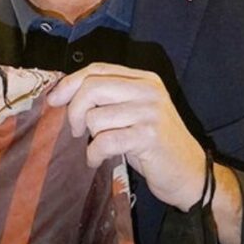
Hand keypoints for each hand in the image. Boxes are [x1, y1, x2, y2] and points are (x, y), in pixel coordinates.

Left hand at [47, 62, 206, 211]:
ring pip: (95, 117)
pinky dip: (94, 154)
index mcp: (144, 79)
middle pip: (91, 88)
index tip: (53, 100)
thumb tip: (62, 95)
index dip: (70, 83)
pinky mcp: (148, 136)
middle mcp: (148, 90)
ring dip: (90, 138)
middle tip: (77, 131)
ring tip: (100, 148)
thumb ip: (107, 98)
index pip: (97, 69)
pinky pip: (104, 141)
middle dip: (74, 111)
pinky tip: (97, 160)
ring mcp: (150, 112)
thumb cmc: (153, 145)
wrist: (189, 173)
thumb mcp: (132, 113)